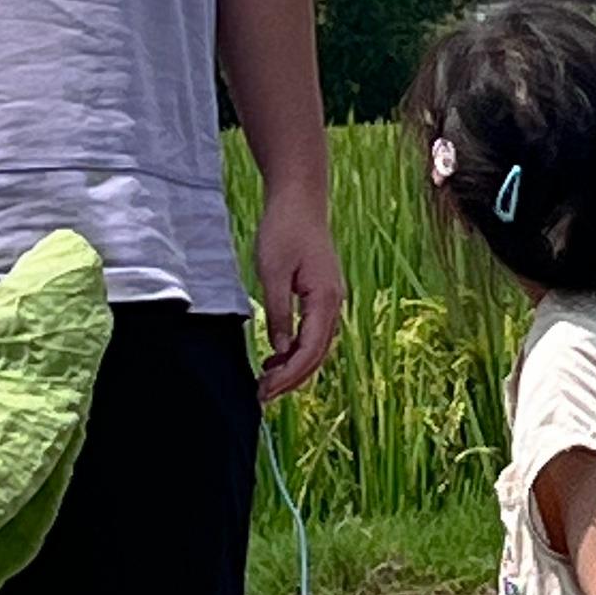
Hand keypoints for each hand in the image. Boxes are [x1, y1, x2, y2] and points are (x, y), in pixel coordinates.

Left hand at [251, 191, 345, 400]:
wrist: (299, 199)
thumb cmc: (285, 230)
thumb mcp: (272, 273)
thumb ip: (278, 313)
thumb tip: (281, 351)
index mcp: (325, 299)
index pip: (310, 351)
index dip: (288, 376)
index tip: (264, 390)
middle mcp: (334, 303)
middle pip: (317, 355)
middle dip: (291, 379)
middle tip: (261, 395)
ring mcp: (330, 299)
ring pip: (316, 346)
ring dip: (294, 367)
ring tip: (266, 381)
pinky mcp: (321, 295)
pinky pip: (313, 332)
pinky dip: (296, 350)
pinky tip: (276, 356)